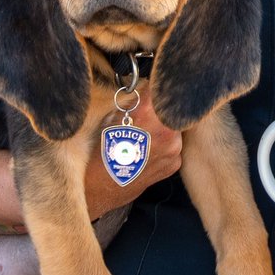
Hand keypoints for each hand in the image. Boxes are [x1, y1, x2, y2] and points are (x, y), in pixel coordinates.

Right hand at [84, 95, 182, 217]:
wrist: (100, 187)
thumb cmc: (101, 150)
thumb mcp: (112, 116)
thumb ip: (134, 101)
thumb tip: (145, 90)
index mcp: (148, 112)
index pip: (159, 87)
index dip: (153, 87)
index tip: (149, 88)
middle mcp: (166, 128)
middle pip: (170, 107)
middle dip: (161, 107)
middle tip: (148, 112)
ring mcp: (174, 147)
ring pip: (174, 126)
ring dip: (164, 126)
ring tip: (146, 134)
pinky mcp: (174, 163)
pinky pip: (173, 145)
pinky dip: (165, 144)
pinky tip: (149, 150)